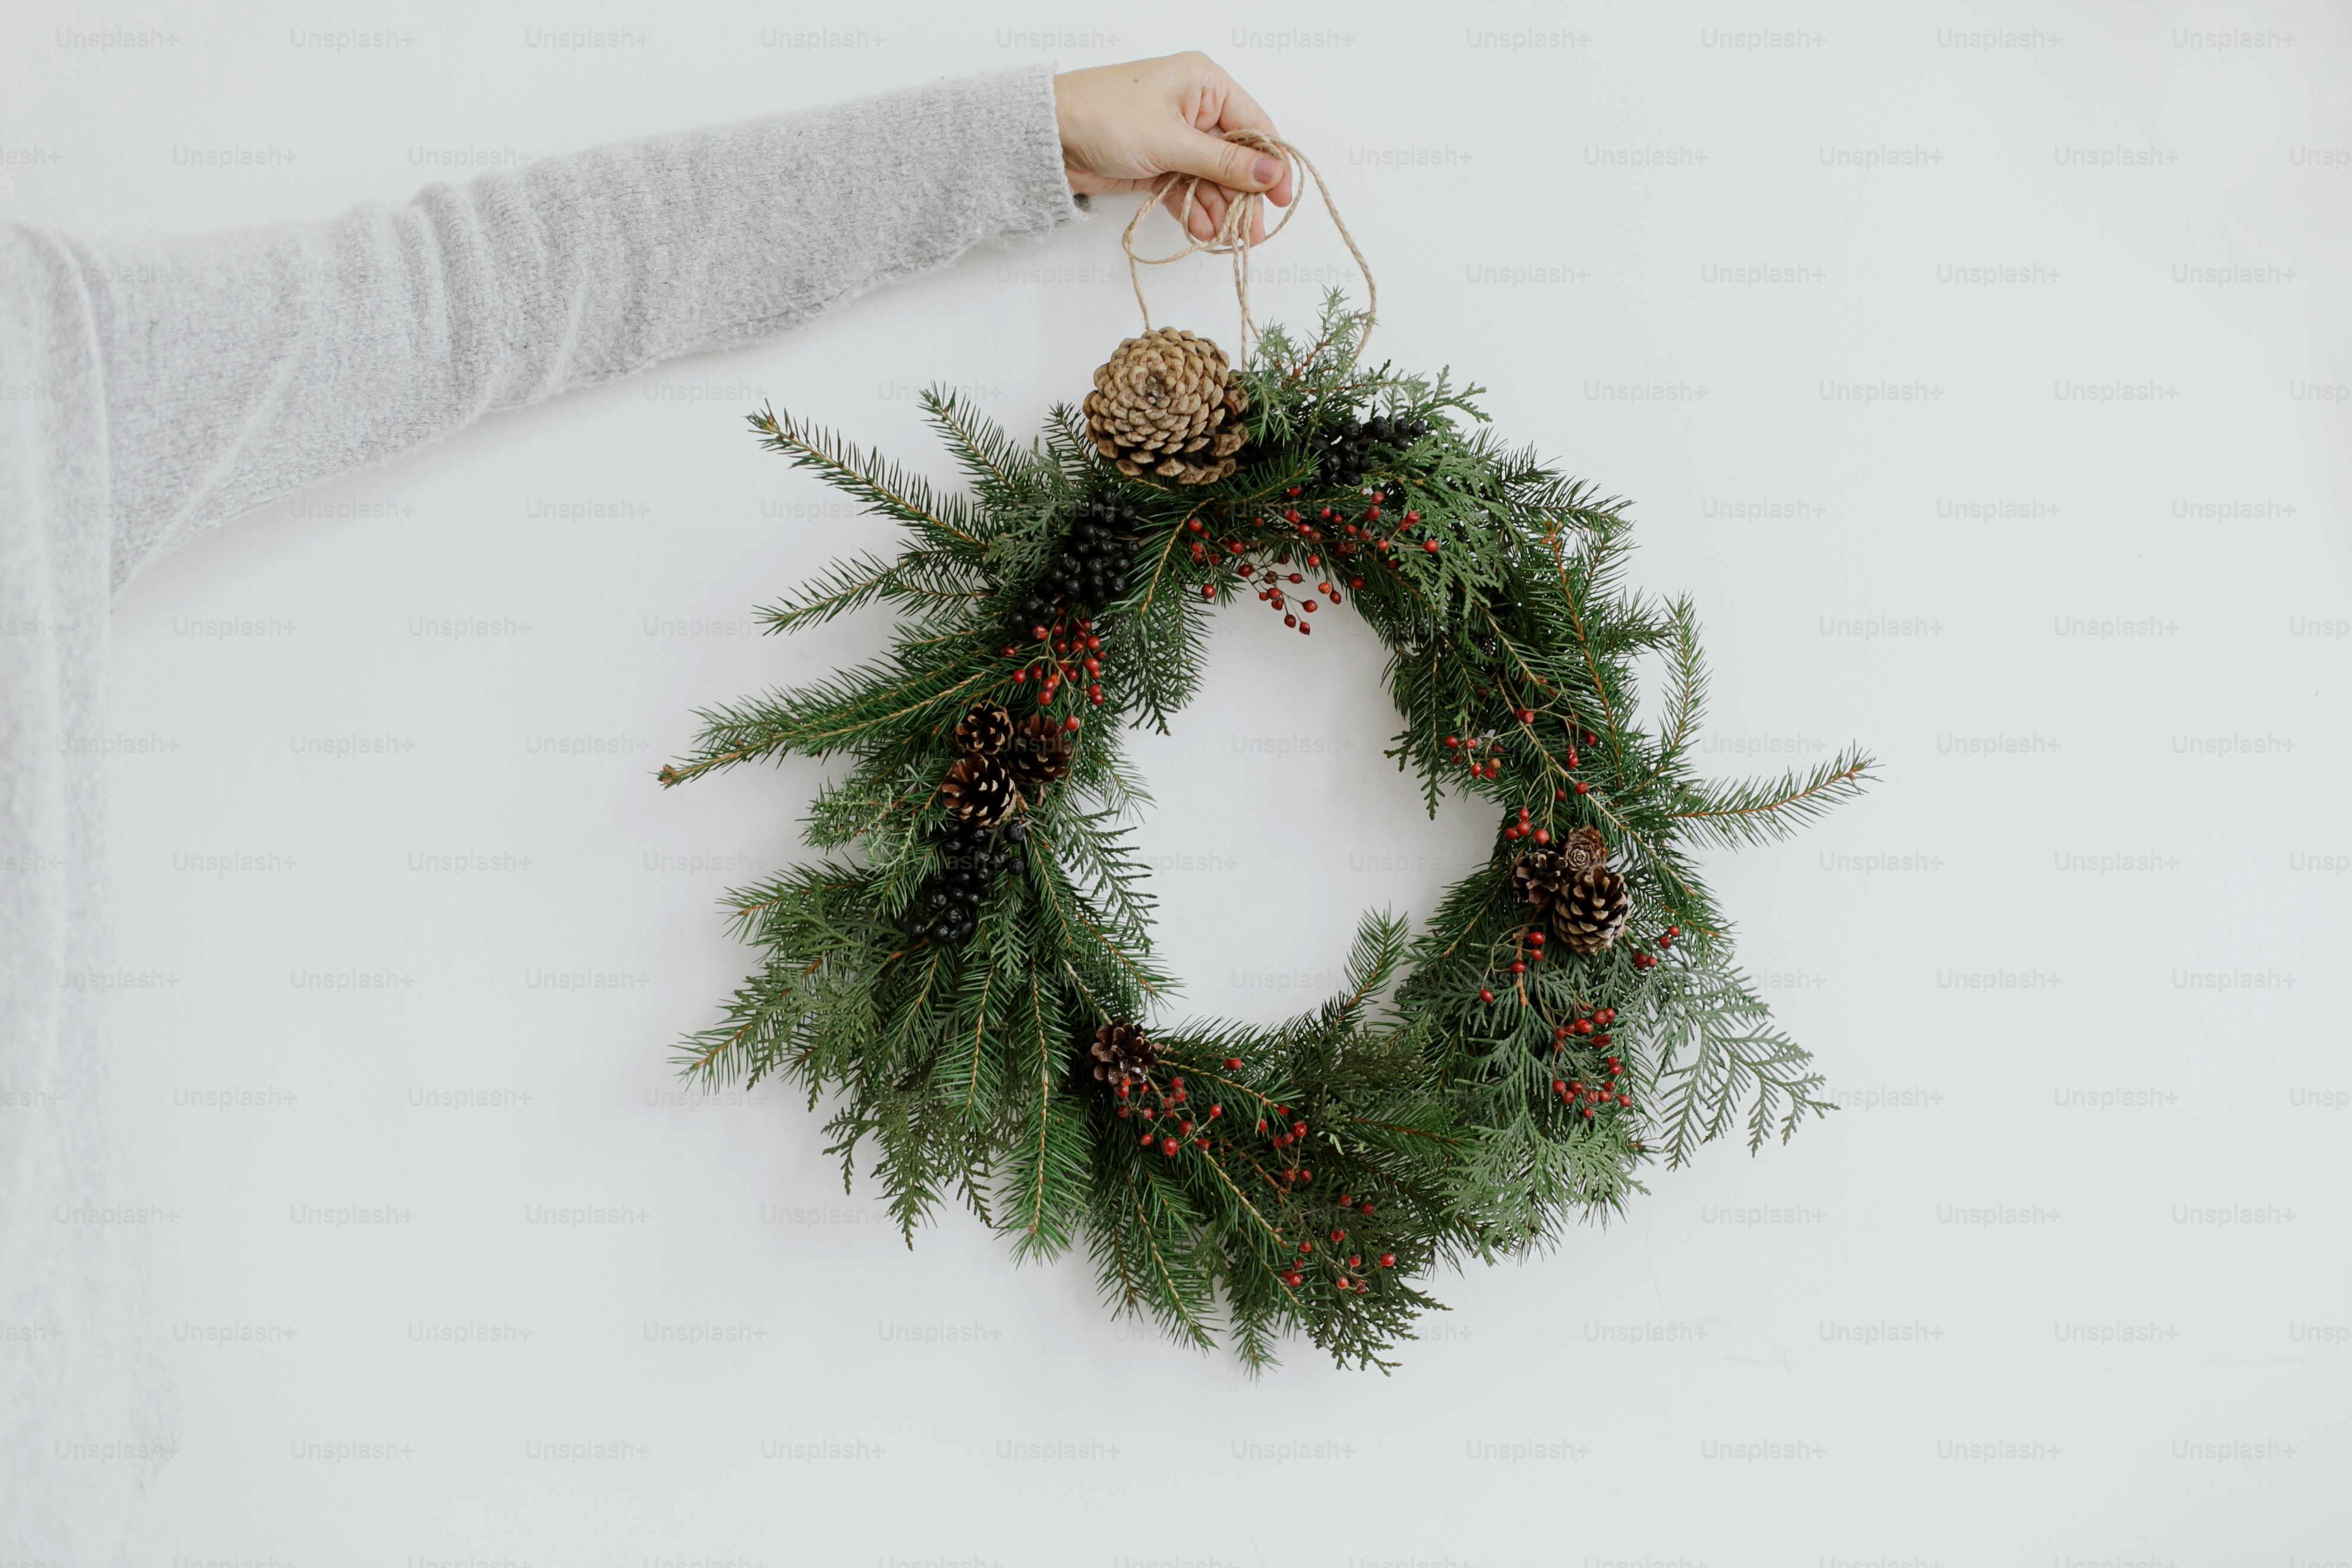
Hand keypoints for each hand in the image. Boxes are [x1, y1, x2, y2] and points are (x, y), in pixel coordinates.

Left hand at [1053, 52, 1294, 242]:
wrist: (1046, 135)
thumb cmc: (1104, 117)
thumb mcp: (1171, 141)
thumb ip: (1224, 163)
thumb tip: (1272, 175)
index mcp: (1204, 83)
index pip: (1254, 125)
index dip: (1272, 163)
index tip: (1281, 199)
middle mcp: (1195, 108)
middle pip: (1236, 159)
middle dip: (1243, 196)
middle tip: (1250, 233)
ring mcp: (1176, 138)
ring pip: (1212, 179)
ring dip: (1219, 210)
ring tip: (1223, 239)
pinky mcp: (1158, 164)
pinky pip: (1188, 189)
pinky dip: (1195, 211)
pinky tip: (1200, 232)